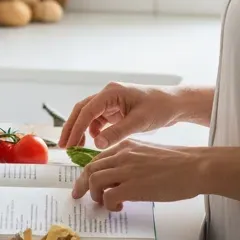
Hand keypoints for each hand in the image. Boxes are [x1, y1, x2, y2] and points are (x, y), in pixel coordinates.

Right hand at [57, 82, 181, 149]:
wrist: (175, 104)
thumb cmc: (160, 108)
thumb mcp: (139, 122)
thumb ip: (117, 132)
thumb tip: (97, 143)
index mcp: (112, 92)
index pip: (87, 110)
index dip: (76, 127)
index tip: (68, 142)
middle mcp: (108, 94)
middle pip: (82, 110)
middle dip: (72, 127)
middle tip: (64, 145)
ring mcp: (111, 102)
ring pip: (89, 115)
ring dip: (81, 130)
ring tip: (76, 146)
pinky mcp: (116, 109)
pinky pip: (99, 120)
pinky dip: (93, 130)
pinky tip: (94, 141)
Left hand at [71, 139, 204, 210]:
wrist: (196, 166)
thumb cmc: (179, 163)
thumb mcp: (149, 154)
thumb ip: (132, 161)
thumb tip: (121, 179)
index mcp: (126, 146)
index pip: (98, 158)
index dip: (88, 172)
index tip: (85, 182)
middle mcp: (123, 155)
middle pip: (90, 169)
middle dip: (82, 184)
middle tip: (79, 196)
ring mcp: (127, 170)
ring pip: (94, 181)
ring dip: (96, 195)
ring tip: (105, 203)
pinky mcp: (133, 186)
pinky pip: (108, 196)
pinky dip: (109, 204)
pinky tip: (120, 207)